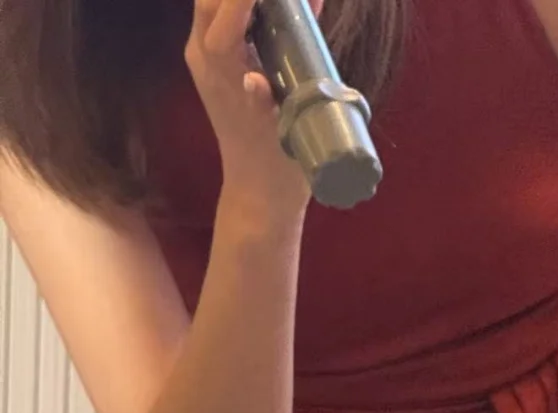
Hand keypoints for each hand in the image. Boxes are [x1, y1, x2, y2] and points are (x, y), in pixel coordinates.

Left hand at [185, 0, 323, 223]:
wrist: (257, 192)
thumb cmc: (277, 163)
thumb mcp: (287, 122)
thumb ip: (290, 72)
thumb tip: (298, 30)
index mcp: (218, 70)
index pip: (220, 11)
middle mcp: (203, 58)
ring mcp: (205, 61)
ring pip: (213, 7)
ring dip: (242, 0)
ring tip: (280, 3)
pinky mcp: (215, 65)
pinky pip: (222, 20)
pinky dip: (244, 7)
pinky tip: (274, 7)